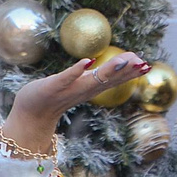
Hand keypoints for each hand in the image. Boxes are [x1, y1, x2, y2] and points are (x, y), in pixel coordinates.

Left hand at [3, 49, 151, 152]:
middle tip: (143, 63)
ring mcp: (68, 89)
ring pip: (92, 80)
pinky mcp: (53, 87)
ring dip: (108, 71)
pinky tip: (88, 62)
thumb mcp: (79, 85)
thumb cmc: (54, 97)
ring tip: (123, 61)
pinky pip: (65, 79)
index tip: (147, 65)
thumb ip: (96, 76)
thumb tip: (114, 66)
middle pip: (109, 80)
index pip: (114, 79)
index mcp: (90, 88)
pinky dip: (76, 71)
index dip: (130, 72)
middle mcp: (83, 90)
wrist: (30, 115)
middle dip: (126, 71)